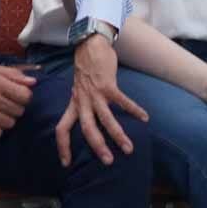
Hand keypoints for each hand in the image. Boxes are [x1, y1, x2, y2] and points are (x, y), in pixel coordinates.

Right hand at [0, 64, 36, 137]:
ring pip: (10, 123)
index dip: (24, 96)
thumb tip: (32, 82)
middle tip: (7, 104)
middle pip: (19, 111)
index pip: (25, 96)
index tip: (18, 96)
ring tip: (0, 112)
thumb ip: (14, 74)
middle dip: (16, 108)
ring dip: (7, 119)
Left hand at [55, 35, 148, 166]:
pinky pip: (122, 101)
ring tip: (128, 148)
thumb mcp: (78, 88)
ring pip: (106, 119)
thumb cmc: (86, 67)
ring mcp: (96, 94)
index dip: (62, 146)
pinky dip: (134, 110)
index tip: (66, 163)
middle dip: (97, 147)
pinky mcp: (109, 85)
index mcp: (74, 103)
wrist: (89, 45)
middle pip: (87, 129)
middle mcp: (83, 101)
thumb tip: (88, 114)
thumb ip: (82, 102)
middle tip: (108, 162)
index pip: (62, 128)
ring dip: (118, 135)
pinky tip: (144, 118)